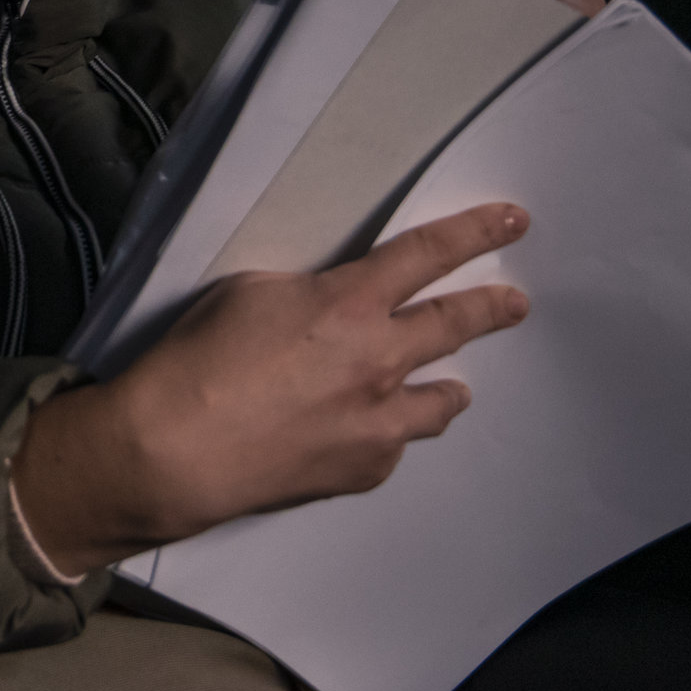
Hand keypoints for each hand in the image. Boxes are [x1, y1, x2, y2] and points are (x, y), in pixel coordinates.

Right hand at [15, 203, 531, 574]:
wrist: (176, 451)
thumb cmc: (199, 360)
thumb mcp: (247, 293)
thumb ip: (307, 294)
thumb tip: (329, 307)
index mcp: (349, 304)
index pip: (429, 254)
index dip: (476, 233)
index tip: (514, 222)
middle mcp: (380, 361)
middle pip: (455, 324)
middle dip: (491, 308)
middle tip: (513, 304)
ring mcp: (380, 421)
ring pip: (441, 400)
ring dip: (447, 387)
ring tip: (451, 387)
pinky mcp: (365, 469)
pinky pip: (395, 443)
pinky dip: (388, 431)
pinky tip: (365, 432)